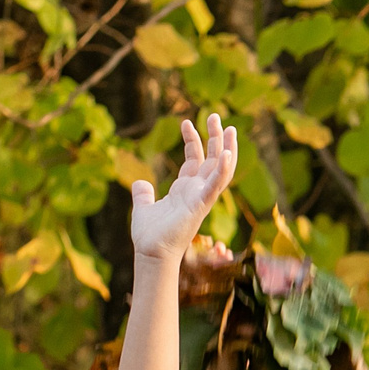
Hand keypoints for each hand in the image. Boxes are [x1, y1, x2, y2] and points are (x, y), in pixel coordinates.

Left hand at [131, 113, 238, 263]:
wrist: (152, 253)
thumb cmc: (150, 236)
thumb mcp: (144, 207)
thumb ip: (143, 194)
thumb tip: (140, 183)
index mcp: (185, 190)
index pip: (195, 159)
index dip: (193, 140)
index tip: (186, 122)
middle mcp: (197, 191)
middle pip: (212, 159)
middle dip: (216, 138)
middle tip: (217, 116)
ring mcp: (201, 198)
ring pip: (221, 169)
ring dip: (226, 148)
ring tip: (229, 127)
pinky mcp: (201, 205)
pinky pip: (216, 185)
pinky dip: (223, 170)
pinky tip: (227, 153)